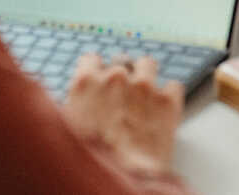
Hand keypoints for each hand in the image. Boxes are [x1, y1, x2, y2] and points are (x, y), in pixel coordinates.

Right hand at [62, 54, 183, 175]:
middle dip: (120, 78)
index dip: (95, 73)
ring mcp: (144, 86)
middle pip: (120, 62)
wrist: (121, 179)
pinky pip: (172, 86)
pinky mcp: (168, 100)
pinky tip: (162, 110)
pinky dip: (168, 96)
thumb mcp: (66, 130)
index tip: (98, 82)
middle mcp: (115, 77)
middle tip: (119, 99)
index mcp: (86, 83)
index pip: (90, 60)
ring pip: (147, 64)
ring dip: (145, 76)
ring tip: (143, 97)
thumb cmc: (89, 162)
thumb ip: (74, 107)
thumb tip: (78, 103)